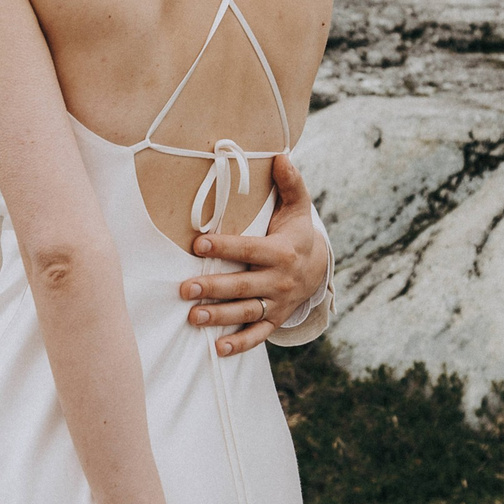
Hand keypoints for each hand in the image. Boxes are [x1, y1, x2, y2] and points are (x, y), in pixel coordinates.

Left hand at [180, 154, 329, 357]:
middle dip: (214, 287)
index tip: (198, 244)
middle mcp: (280, 280)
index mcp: (282, 251)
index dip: (225, 247)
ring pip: (246, 312)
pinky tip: (217, 349)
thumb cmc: (296, 232)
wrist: (318, 268)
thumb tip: (280, 155)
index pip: (250, 249)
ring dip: (219, 316)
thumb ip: (290, 183)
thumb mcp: (297, 206)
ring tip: (193, 317)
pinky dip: (240, 344)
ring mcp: (277, 303)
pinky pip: (258, 335)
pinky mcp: (274, 319)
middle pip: (243, 285)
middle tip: (185, 288)